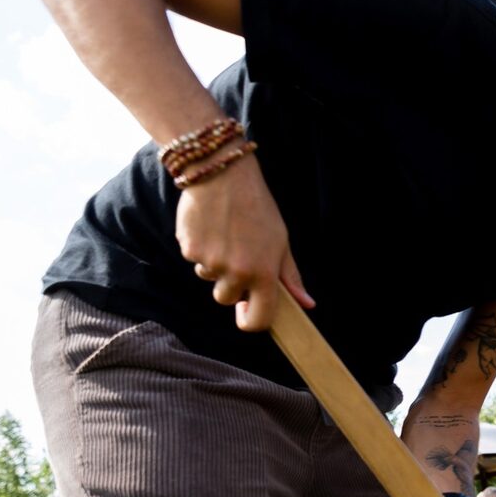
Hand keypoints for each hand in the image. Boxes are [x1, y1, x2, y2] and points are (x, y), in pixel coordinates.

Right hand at [173, 153, 313, 330]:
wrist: (223, 175)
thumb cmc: (257, 208)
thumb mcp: (281, 242)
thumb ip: (290, 277)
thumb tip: (306, 305)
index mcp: (263, 273)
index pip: (257, 321)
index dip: (250, 321)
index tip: (246, 309)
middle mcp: (236, 272)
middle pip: (225, 300)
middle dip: (230, 285)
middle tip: (238, 255)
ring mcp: (210, 262)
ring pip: (209, 278)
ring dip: (215, 265)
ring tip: (225, 236)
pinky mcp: (189, 249)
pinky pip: (194, 260)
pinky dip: (200, 248)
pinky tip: (210, 227)